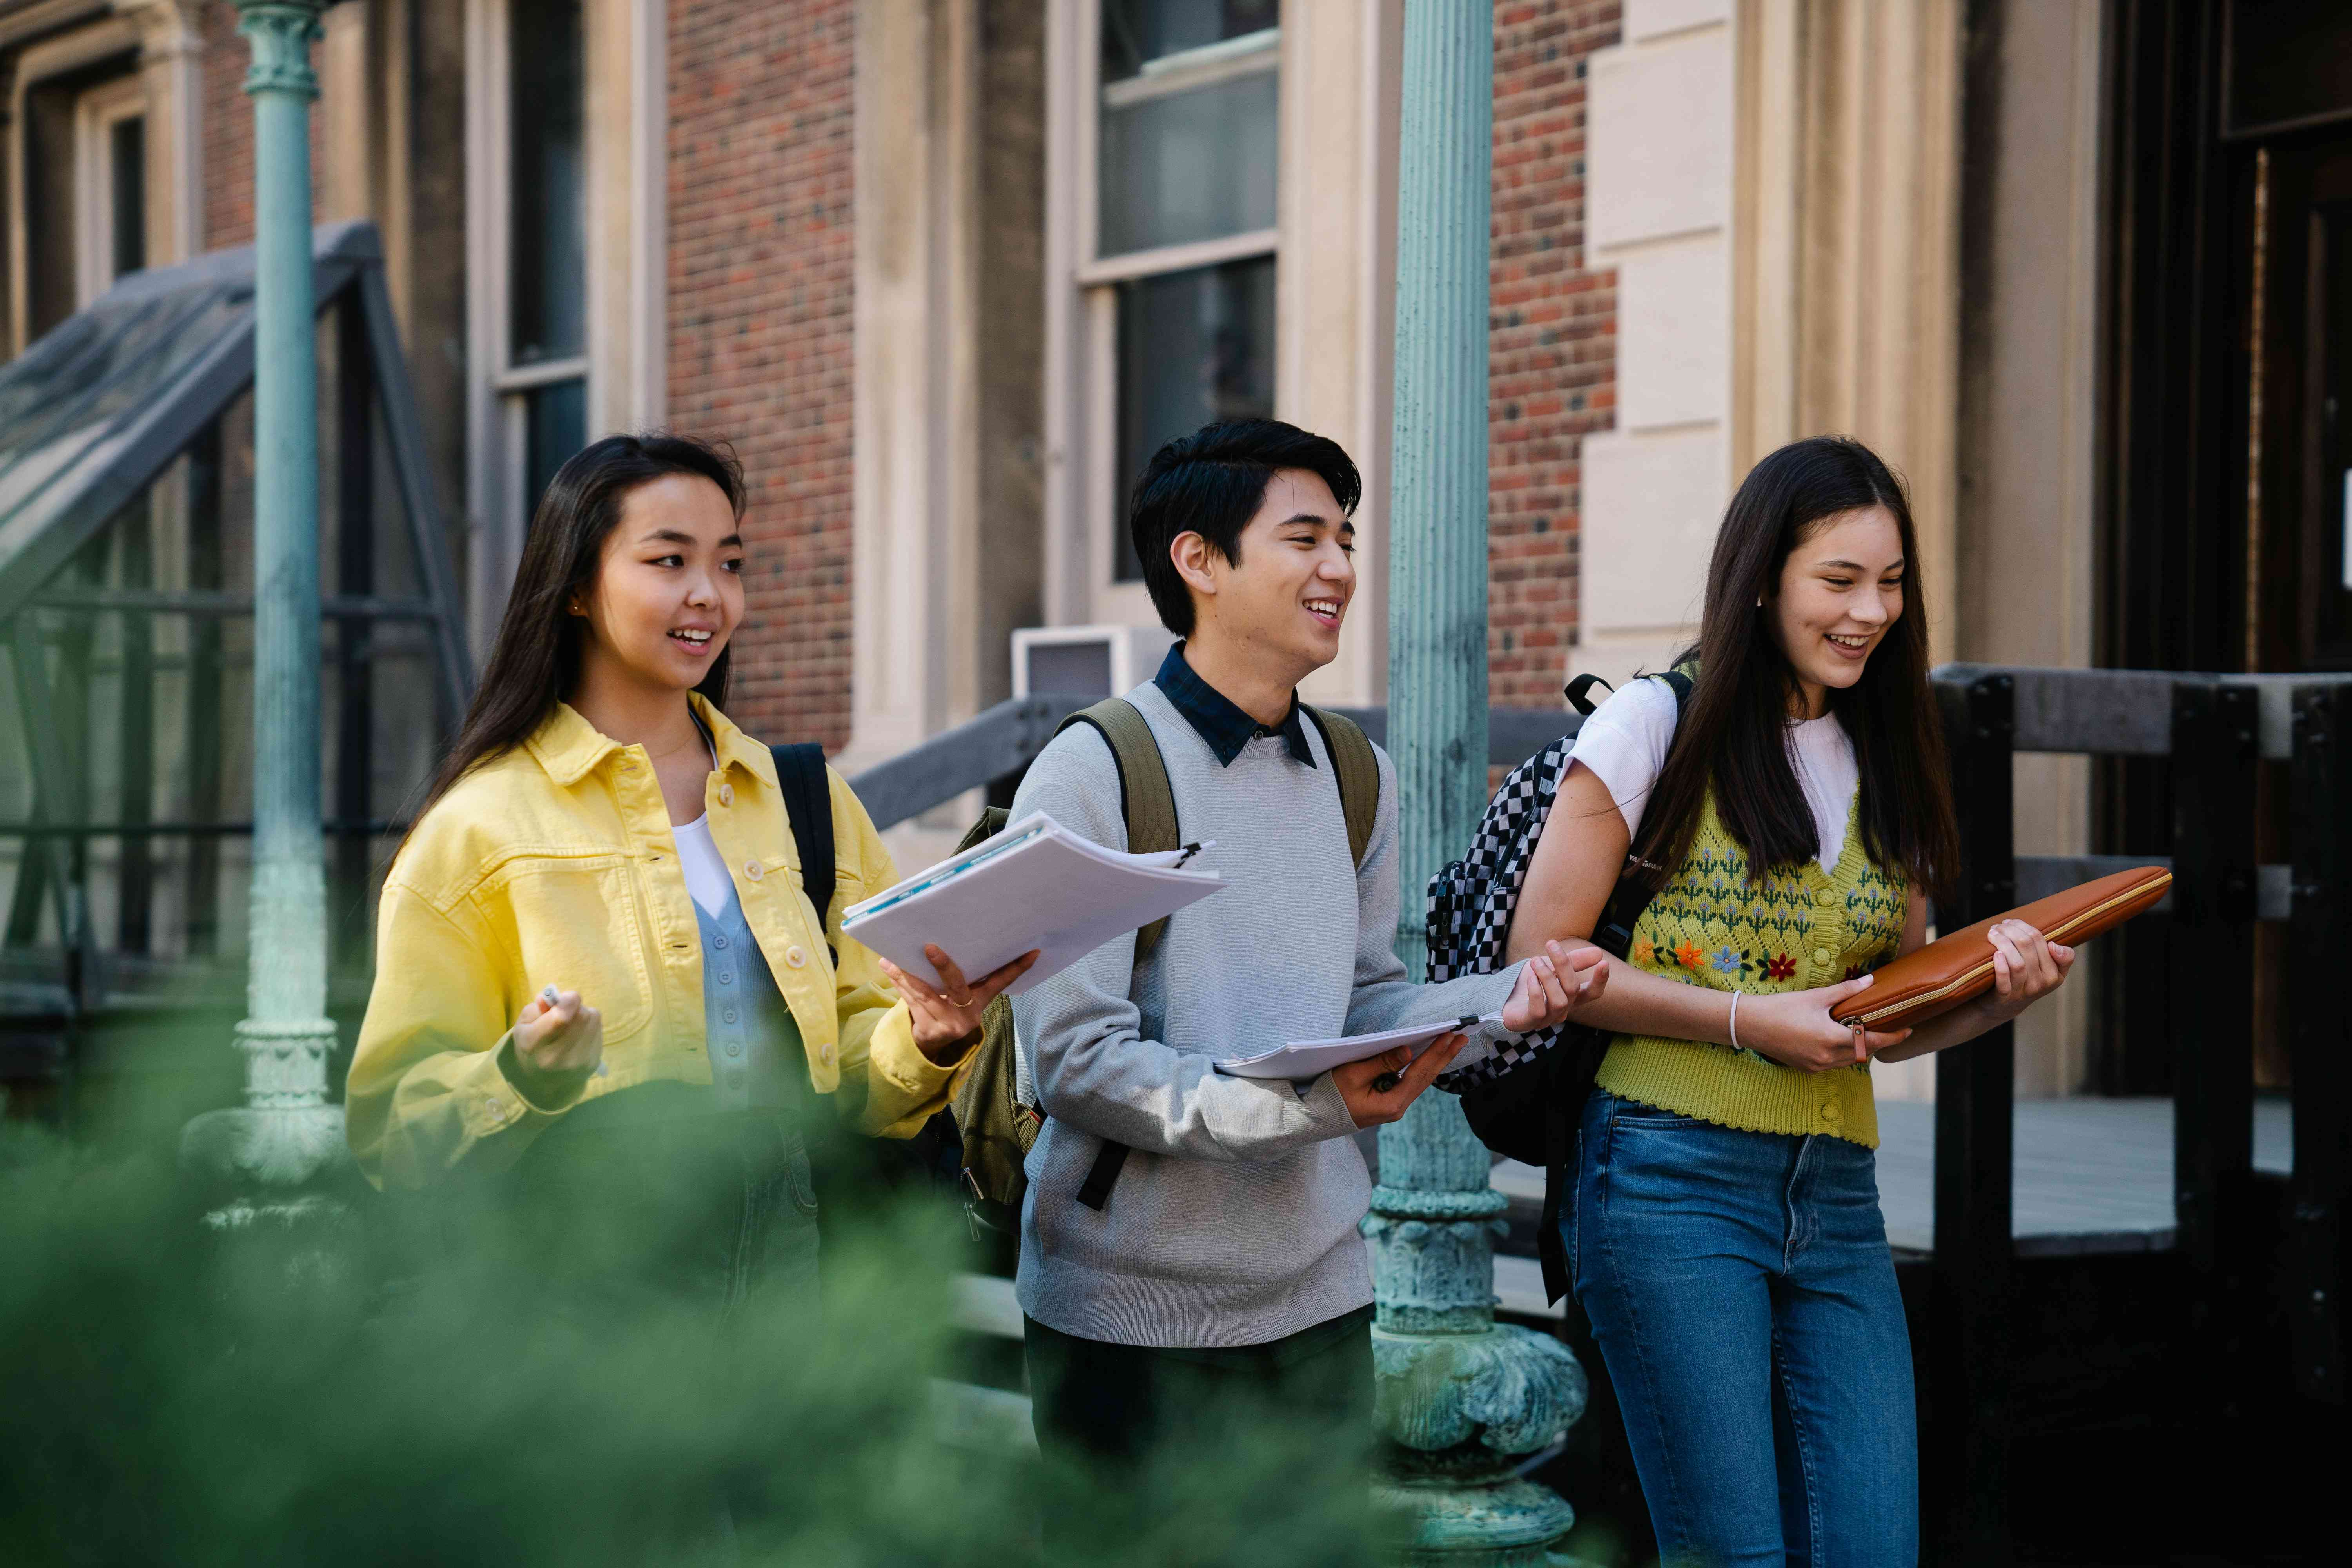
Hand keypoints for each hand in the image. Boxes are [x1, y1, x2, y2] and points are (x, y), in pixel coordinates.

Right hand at [513, 985, 603, 1078]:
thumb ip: (537, 1007)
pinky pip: (599, 1030)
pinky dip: (590, 1027)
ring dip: (585, 1015)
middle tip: (566, 1011)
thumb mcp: (524, 1025)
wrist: (544, 1080)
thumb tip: (551, 996)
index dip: (568, 1000)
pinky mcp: (592, 1063)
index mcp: (533, 1044)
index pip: (561, 1017)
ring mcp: (577, 1062)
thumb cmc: (532, 1045)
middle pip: (581, 1015)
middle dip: (575, 1007)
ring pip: (593, 1019)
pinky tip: (579, 1036)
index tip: (566, 998)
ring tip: (572, 1024)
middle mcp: (555, 1057)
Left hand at [879, 945, 1041, 1062]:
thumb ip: (974, 977)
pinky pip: (910, 1000)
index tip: (1031, 952)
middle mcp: (966, 1014)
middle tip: (931, 948)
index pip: (1001, 982)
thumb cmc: (951, 1008)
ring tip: (895, 954)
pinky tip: (887, 964)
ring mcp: (946, 1023)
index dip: (1017, 968)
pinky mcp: (927, 1029)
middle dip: (944, 967)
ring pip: (925, 993)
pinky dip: (898, 981)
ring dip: (908, 973)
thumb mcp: (967, 996)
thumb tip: (986, 944)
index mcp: (980, 1002)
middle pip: (957, 987)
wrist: (933, 1043)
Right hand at [1334, 1032, 1466, 1127]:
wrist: (1317, 1118)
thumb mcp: (1354, 1075)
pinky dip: (1421, 1068)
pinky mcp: (1388, 1102)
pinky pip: (1410, 1082)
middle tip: (1462, 1038)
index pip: (1419, 1073)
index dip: (1436, 1053)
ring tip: (1452, 1045)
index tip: (1450, 1036)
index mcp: (1392, 1103)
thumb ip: (1382, 1063)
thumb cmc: (1331, 1096)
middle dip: (1444, 1056)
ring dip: (1436, 1061)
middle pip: (1426, 1078)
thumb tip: (1408, 1051)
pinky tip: (1429, 1058)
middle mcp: (1397, 1107)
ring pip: (1420, 1081)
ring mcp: (1394, 1106)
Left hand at [1498, 940, 1608, 1034]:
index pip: (1593, 993)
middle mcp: (1562, 1009)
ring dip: (1548, 977)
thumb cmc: (1530, 982)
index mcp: (1570, 997)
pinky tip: (1530, 978)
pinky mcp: (1530, 1022)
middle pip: (1573, 989)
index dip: (1600, 980)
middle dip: (1564, 965)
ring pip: (1560, 1001)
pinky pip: (1539, 1010)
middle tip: (1550, 945)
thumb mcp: (1551, 967)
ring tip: (1535, 961)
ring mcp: (1547, 1018)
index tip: (1603, 962)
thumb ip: (1573, 961)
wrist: (1501, 997)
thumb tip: (1599, 953)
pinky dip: (1536, 992)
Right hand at [1738, 974, 1911, 1073]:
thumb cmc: (1781, 1008)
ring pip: (1850, 1061)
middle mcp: (1827, 1057)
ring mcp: (1817, 1066)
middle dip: (1878, 1042)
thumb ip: (1846, 991)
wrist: (1750, 1025)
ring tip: (1865, 1033)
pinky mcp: (1807, 1068)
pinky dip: (1843, 1054)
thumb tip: (1870, 981)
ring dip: (1861, 1049)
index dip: (1893, 1037)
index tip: (1908, 1031)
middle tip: (1888, 1028)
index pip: (1873, 1042)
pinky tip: (1840, 1040)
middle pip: (1864, 1054)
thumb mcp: (1816, 997)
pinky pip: (1834, 1064)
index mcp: (1832, 1039)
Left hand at [1976, 919, 2073, 1023]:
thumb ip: (2062, 957)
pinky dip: (2000, 966)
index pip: (2041, 941)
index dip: (2026, 927)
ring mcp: (2023, 991)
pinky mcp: (2005, 997)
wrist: (2005, 1006)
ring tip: (1992, 933)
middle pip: (2027, 946)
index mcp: (2054, 974)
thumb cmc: (2027, 980)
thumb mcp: (2050, 970)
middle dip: (2010, 930)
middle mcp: (2041, 983)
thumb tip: (2053, 945)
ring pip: (2017, 962)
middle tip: (1999, 926)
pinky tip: (1995, 953)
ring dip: (2002, 942)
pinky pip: (2004, 981)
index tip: (2013, 923)